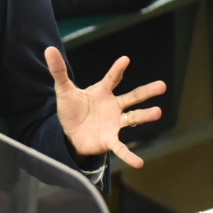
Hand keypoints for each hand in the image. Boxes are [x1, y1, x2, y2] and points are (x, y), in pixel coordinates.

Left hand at [45, 47, 164, 169]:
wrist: (70, 134)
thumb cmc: (71, 110)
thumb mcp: (63, 90)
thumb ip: (58, 71)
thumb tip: (49, 49)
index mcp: (102, 92)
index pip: (112, 78)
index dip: (117, 69)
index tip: (125, 59)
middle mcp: (113, 106)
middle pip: (133, 97)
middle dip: (147, 91)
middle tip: (163, 85)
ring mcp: (114, 123)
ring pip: (133, 118)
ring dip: (145, 116)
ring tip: (158, 112)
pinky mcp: (110, 140)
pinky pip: (121, 147)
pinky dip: (129, 156)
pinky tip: (139, 163)